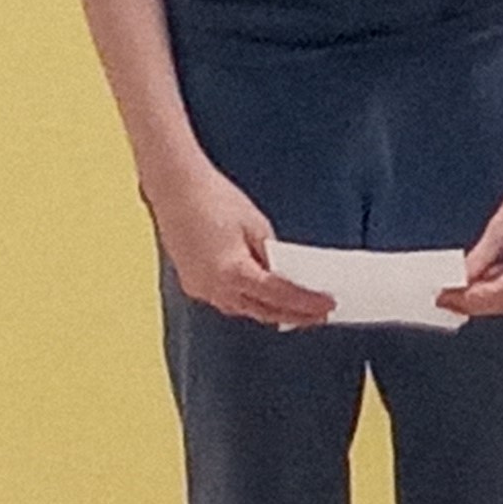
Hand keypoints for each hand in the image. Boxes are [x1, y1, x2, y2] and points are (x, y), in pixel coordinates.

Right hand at [142, 159, 334, 327]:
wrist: (175, 187)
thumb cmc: (214, 198)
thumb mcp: (256, 225)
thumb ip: (271, 255)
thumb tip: (284, 274)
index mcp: (233, 271)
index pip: (279, 295)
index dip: (306, 303)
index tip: (327, 305)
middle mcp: (214, 287)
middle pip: (261, 310)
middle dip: (293, 315)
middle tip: (319, 316)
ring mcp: (199, 288)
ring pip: (242, 309)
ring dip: (269, 311)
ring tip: (296, 310)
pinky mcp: (191, 283)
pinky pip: (225, 300)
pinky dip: (246, 301)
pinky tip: (262, 297)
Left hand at [443, 151, 502, 317]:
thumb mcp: (499, 229)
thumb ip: (477, 262)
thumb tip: (457, 283)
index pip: (498, 296)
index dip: (466, 299)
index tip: (443, 297)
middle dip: (475, 299)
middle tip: (446, 294)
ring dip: (487, 292)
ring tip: (462, 281)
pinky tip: (486, 275)